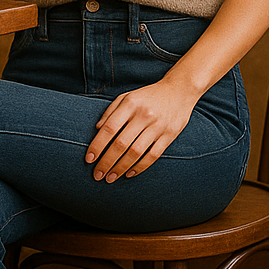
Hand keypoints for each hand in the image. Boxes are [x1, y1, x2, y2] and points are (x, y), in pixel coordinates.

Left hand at [85, 77, 200, 181]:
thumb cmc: (148, 96)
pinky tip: (129, 173)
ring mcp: (158, 126)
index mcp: (130, 104)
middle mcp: (144, 115)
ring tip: (110, 178)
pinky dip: (140, 167)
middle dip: (106, 162)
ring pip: (136, 152)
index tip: (89, 159)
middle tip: (97, 174)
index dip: (97, 146)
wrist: (179, 90)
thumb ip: (111, 111)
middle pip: (121, 144)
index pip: (109, 128)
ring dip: (121, 168)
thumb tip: (96, 130)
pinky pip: (153, 155)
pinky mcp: (170, 135)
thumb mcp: (127, 97)